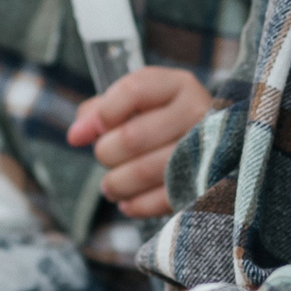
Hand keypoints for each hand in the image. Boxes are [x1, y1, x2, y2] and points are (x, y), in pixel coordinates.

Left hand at [67, 66, 211, 217]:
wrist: (214, 148)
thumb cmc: (162, 122)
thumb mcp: (137, 105)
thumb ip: (100, 111)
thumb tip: (76, 135)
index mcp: (178, 85)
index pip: (133, 90)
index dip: (103, 113)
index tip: (90, 130)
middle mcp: (196, 112)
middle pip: (131, 137)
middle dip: (106, 153)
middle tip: (106, 157)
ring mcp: (204, 150)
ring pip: (142, 172)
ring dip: (115, 183)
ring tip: (110, 185)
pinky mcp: (204, 185)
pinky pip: (158, 200)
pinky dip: (135, 204)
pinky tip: (128, 201)